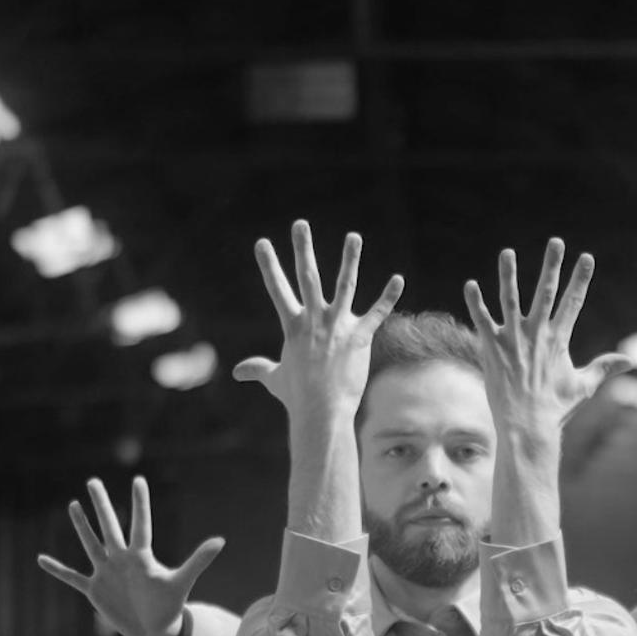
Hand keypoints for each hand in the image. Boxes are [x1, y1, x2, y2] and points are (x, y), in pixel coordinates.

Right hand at [33, 475, 223, 635]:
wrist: (155, 629)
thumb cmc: (170, 604)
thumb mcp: (182, 582)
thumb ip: (198, 561)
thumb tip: (221, 540)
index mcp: (141, 556)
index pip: (140, 524)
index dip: (140, 504)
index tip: (138, 480)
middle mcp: (121, 559)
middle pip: (109, 527)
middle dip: (101, 505)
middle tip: (93, 481)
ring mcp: (106, 572)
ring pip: (91, 544)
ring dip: (81, 527)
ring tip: (73, 505)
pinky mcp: (95, 589)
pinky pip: (72, 577)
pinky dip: (57, 570)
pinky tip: (40, 558)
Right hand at [232, 220, 401, 419]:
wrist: (321, 412)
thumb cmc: (297, 397)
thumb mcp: (275, 378)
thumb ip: (258, 369)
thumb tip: (238, 372)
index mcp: (293, 326)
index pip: (277, 290)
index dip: (269, 266)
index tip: (262, 243)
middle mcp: (314, 321)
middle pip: (307, 277)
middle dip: (303, 249)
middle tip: (300, 223)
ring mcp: (338, 327)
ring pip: (345, 285)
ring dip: (350, 259)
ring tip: (353, 235)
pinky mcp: (360, 339)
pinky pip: (377, 314)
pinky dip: (389, 297)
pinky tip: (398, 280)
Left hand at [461, 238, 629, 443]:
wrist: (527, 426)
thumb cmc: (555, 408)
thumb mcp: (584, 386)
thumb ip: (604, 367)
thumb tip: (632, 361)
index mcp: (559, 340)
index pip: (573, 302)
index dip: (581, 279)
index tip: (587, 257)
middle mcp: (536, 334)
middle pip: (545, 292)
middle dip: (552, 265)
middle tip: (556, 242)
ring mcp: (513, 340)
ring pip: (509, 299)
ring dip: (508, 274)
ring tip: (507, 252)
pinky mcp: (491, 348)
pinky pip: (482, 320)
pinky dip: (475, 303)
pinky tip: (471, 284)